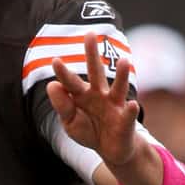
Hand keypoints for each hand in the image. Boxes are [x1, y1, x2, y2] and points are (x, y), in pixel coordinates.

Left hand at [46, 32, 139, 165]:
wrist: (109, 149)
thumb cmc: (88, 131)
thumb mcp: (69, 122)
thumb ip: (61, 105)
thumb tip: (52, 85)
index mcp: (81, 94)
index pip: (70, 81)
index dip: (63, 72)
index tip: (56, 60)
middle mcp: (99, 94)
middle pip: (95, 72)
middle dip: (92, 54)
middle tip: (90, 34)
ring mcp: (114, 105)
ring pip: (118, 87)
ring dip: (121, 75)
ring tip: (125, 61)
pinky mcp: (126, 120)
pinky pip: (128, 114)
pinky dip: (130, 110)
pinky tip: (131, 104)